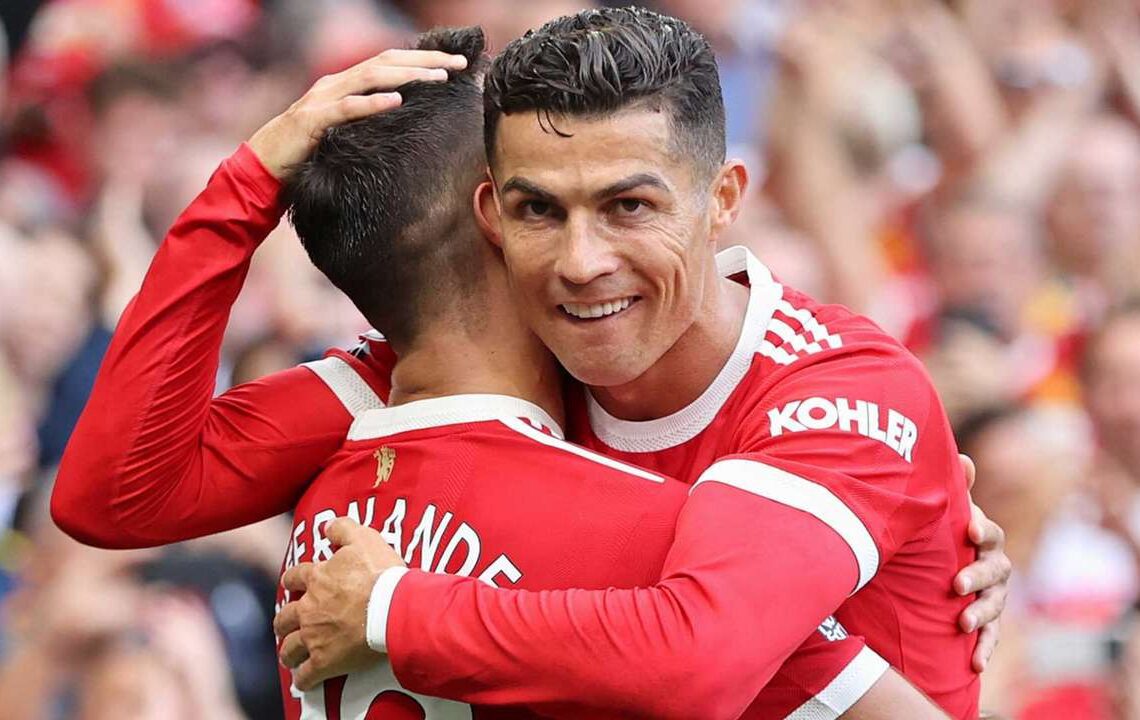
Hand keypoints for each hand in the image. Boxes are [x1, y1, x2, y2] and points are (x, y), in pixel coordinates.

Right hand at [247, 49, 467, 177]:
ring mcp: (321, 100)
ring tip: (439, 77)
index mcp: (342, 85)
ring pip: (370, 77)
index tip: (455, 64)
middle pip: (385, 62)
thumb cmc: (305, 156)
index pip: (388, 63)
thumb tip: (401, 120)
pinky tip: (397, 101)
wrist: (261, 171)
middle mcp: (333, 84)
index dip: (421, 59)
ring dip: (407, 75)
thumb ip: (366, 122)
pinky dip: (372, 103)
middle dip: (425, 60)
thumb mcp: (343, 135)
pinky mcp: (311, 122)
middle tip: (459, 64)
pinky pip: (346, 109)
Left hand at [274, 518, 406, 690]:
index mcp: (317, 579)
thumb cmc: (381, 573)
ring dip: (287, 651)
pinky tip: (304, 680)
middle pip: (285, 616)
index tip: (292, 583)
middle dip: (283, 621)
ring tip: (289, 655)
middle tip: (285, 624)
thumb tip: (326, 525)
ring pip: (290, 647)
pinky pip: (307, 674)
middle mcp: (309, 608)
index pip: (295, 577)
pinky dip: (303, 678)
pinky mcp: (325, 661)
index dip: (292, 580)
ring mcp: (315, 636)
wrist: (392, 607)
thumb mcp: (364, 539)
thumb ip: (343, 529)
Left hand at [953, 454, 1010, 672]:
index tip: (971, 530)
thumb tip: (963, 458)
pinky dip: (985, 648)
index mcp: (984, 539)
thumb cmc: (942, 534)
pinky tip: (976, 663)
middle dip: (977, 576)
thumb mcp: (944, 512)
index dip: (983, 530)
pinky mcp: (985, 621)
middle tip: (957, 584)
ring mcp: (992, 595)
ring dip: (981, 614)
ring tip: (962, 623)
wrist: (935, 569)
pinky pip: (990, 636)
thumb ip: (954, 490)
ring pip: (994, 604)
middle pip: (995, 571)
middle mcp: (994, 566)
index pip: (990, 533)